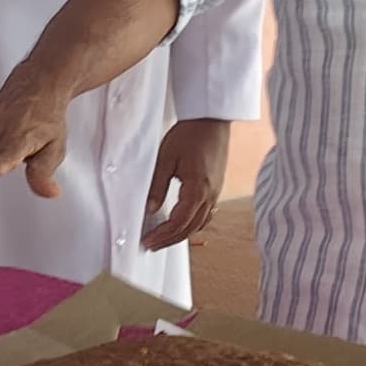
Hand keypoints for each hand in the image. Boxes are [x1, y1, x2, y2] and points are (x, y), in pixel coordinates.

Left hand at [139, 118, 232, 251]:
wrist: (211, 120)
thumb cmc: (190, 134)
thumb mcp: (166, 158)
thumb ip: (157, 186)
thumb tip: (149, 209)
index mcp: (197, 189)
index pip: (178, 223)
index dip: (162, 235)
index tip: (148, 241)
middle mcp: (210, 195)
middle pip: (190, 228)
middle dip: (169, 240)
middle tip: (151, 245)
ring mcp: (216, 192)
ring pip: (199, 224)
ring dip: (181, 234)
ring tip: (163, 238)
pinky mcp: (217, 188)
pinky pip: (207, 214)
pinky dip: (194, 224)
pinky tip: (184, 224)